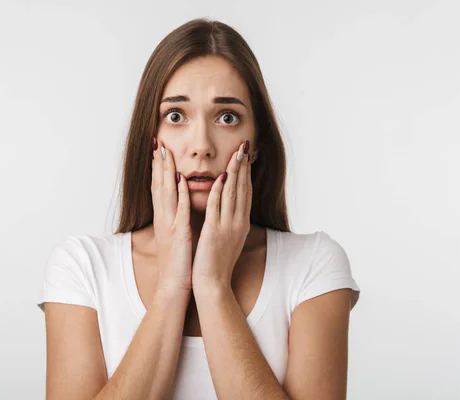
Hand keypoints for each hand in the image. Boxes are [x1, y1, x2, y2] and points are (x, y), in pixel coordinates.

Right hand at [150, 138, 192, 293]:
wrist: (174, 285)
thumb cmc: (177, 261)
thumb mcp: (174, 235)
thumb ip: (175, 218)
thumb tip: (178, 203)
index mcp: (164, 218)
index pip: (159, 187)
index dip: (158, 168)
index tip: (158, 149)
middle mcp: (164, 218)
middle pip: (158, 185)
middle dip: (158, 163)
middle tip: (157, 142)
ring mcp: (170, 225)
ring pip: (166, 193)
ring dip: (165, 172)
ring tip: (165, 152)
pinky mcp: (179, 234)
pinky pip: (179, 211)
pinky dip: (180, 195)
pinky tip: (180, 181)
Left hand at [191, 140, 252, 288]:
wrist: (213, 283)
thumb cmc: (217, 262)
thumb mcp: (228, 238)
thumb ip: (230, 221)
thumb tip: (231, 208)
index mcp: (241, 223)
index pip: (245, 193)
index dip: (246, 173)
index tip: (246, 157)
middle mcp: (238, 223)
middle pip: (242, 189)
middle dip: (243, 167)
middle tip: (244, 147)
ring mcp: (228, 227)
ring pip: (233, 194)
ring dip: (234, 173)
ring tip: (235, 154)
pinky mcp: (214, 231)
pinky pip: (217, 207)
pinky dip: (219, 191)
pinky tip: (221, 177)